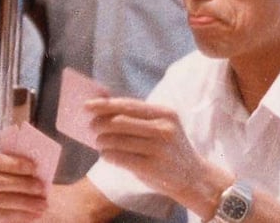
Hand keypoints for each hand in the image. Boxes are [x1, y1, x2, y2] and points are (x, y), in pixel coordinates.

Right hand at [0, 154, 48, 222]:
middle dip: (22, 185)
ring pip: (2, 200)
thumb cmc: (22, 182)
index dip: (16, 165)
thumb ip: (25, 169)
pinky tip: (35, 215)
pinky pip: (2, 216)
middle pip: (0, 182)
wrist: (18, 202)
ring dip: (25, 202)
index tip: (35, 167)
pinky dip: (21, 215)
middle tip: (41, 188)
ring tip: (43, 204)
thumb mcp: (22, 173)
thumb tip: (38, 169)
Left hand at [87, 97, 208, 198]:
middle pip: (119, 122)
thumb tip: (101, 103)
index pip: (128, 105)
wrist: (193, 176)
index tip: (87, 106)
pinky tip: (106, 154)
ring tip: (100, 143)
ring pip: (116, 140)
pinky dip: (107, 155)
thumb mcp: (161, 125)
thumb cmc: (168, 147)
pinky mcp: (152, 167)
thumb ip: (136, 115)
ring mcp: (159, 149)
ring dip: (101, 141)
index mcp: (165, 113)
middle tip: (92, 127)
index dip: (104, 105)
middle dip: (100, 124)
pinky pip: (119, 158)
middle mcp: (164, 129)